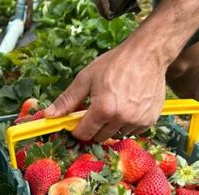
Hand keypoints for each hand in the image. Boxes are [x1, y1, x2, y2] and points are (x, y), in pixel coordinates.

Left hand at [44, 43, 166, 141]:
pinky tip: (128, 107)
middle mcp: (121, 118)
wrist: (147, 53)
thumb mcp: (85, 79)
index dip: (77, 128)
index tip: (78, 120)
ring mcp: (138, 120)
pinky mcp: (150, 120)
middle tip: (97, 109)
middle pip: (100, 137)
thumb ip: (66, 100)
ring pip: (116, 135)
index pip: (83, 134)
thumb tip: (49, 115)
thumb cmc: (114, 63)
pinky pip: (133, 131)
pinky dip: (127, 124)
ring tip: (115, 105)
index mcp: (103, 109)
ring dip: (111, 126)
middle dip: (94, 127)